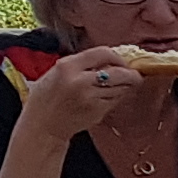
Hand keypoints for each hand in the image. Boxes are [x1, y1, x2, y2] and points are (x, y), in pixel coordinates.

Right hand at [12, 41, 153, 140]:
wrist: (42, 125)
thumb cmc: (49, 96)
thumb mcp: (58, 71)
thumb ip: (83, 64)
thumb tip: (112, 59)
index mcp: (67, 66)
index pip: (104, 53)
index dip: (118, 57)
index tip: (122, 62)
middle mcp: (80, 81)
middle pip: (119, 72)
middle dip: (131, 74)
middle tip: (134, 75)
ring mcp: (90, 98)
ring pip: (121, 88)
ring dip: (126, 86)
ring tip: (120, 86)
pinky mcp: (96, 112)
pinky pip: (115, 101)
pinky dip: (117, 98)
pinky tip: (108, 97)